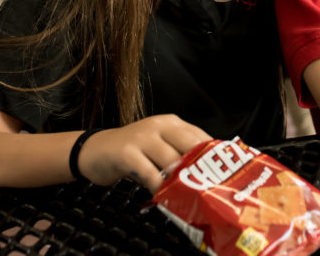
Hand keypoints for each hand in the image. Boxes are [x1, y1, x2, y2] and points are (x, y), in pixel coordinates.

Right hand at [76, 115, 211, 191]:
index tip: (225, 172)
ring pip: (170, 160)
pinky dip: (158, 186)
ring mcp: (142, 136)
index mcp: (171, 123)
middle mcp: (159, 125)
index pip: (199, 135)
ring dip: (180, 180)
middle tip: (210, 187)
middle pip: (189, 145)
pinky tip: (162, 196)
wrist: (94, 150)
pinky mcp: (126, 151)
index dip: (213, 154)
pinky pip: (148, 172)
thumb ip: (178, 154)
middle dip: (201, 167)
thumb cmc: (132, 152)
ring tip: (188, 196)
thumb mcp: (158, 147)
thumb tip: (207, 173)